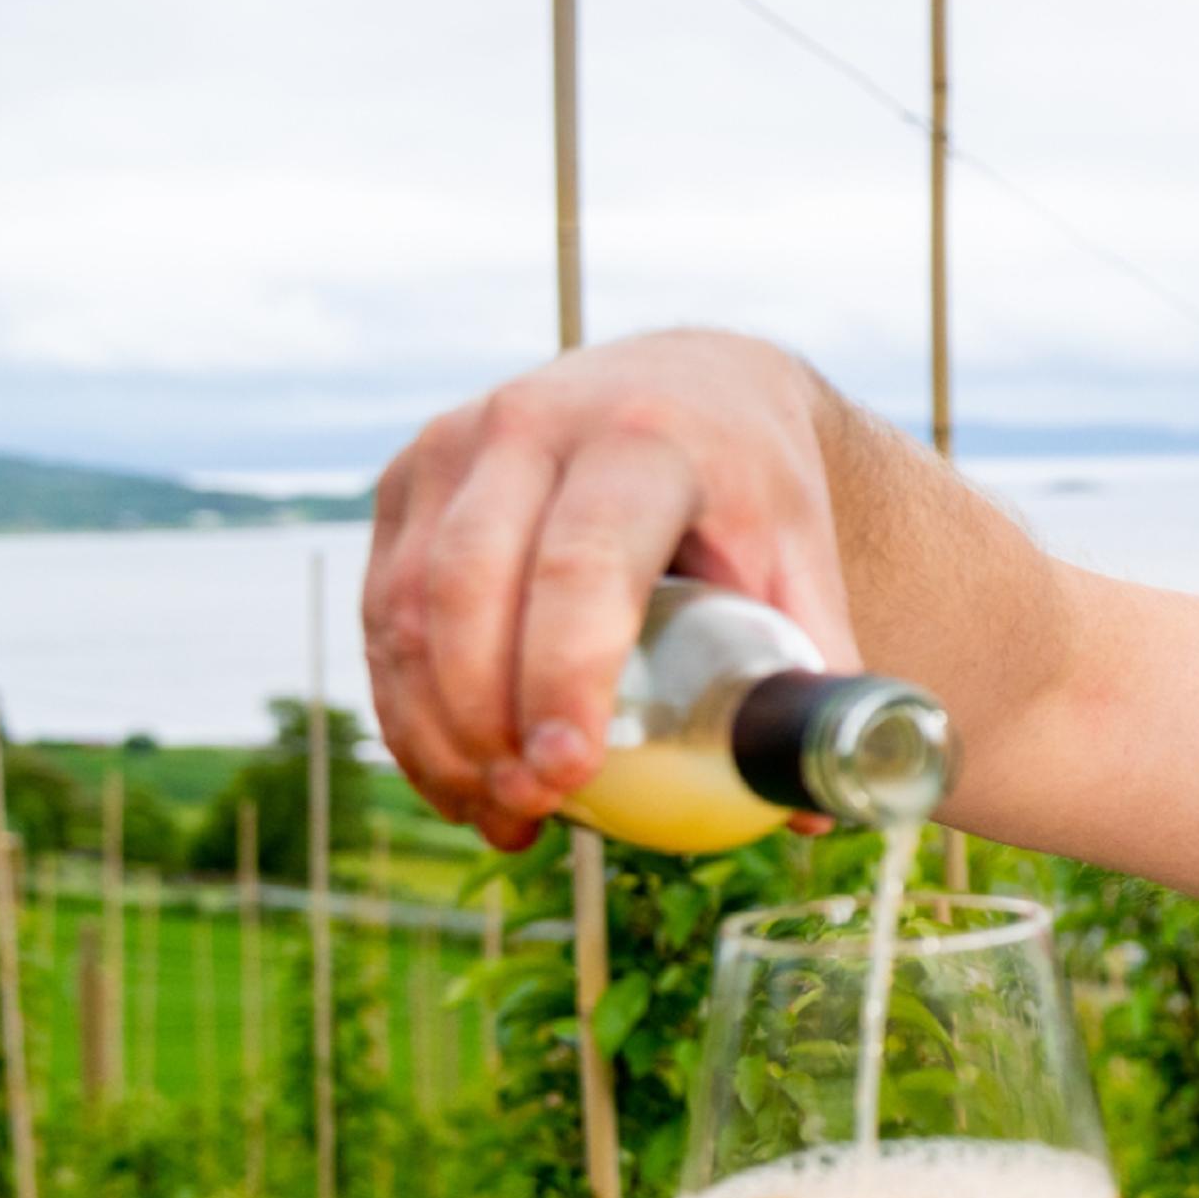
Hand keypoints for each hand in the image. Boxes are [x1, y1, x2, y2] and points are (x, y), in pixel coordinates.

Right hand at [362, 329, 859, 848]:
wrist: (687, 383)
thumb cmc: (752, 489)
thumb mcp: (803, 559)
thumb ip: (813, 673)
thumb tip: (809, 813)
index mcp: (644, 439)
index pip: (582, 562)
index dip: (563, 674)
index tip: (570, 773)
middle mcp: (532, 427)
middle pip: (470, 586)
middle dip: (483, 718)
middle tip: (528, 809)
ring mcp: (454, 447)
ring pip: (408, 606)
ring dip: (436, 730)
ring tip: (500, 814)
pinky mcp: (407, 481)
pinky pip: (385, 610)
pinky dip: (409, 706)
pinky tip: (459, 776)